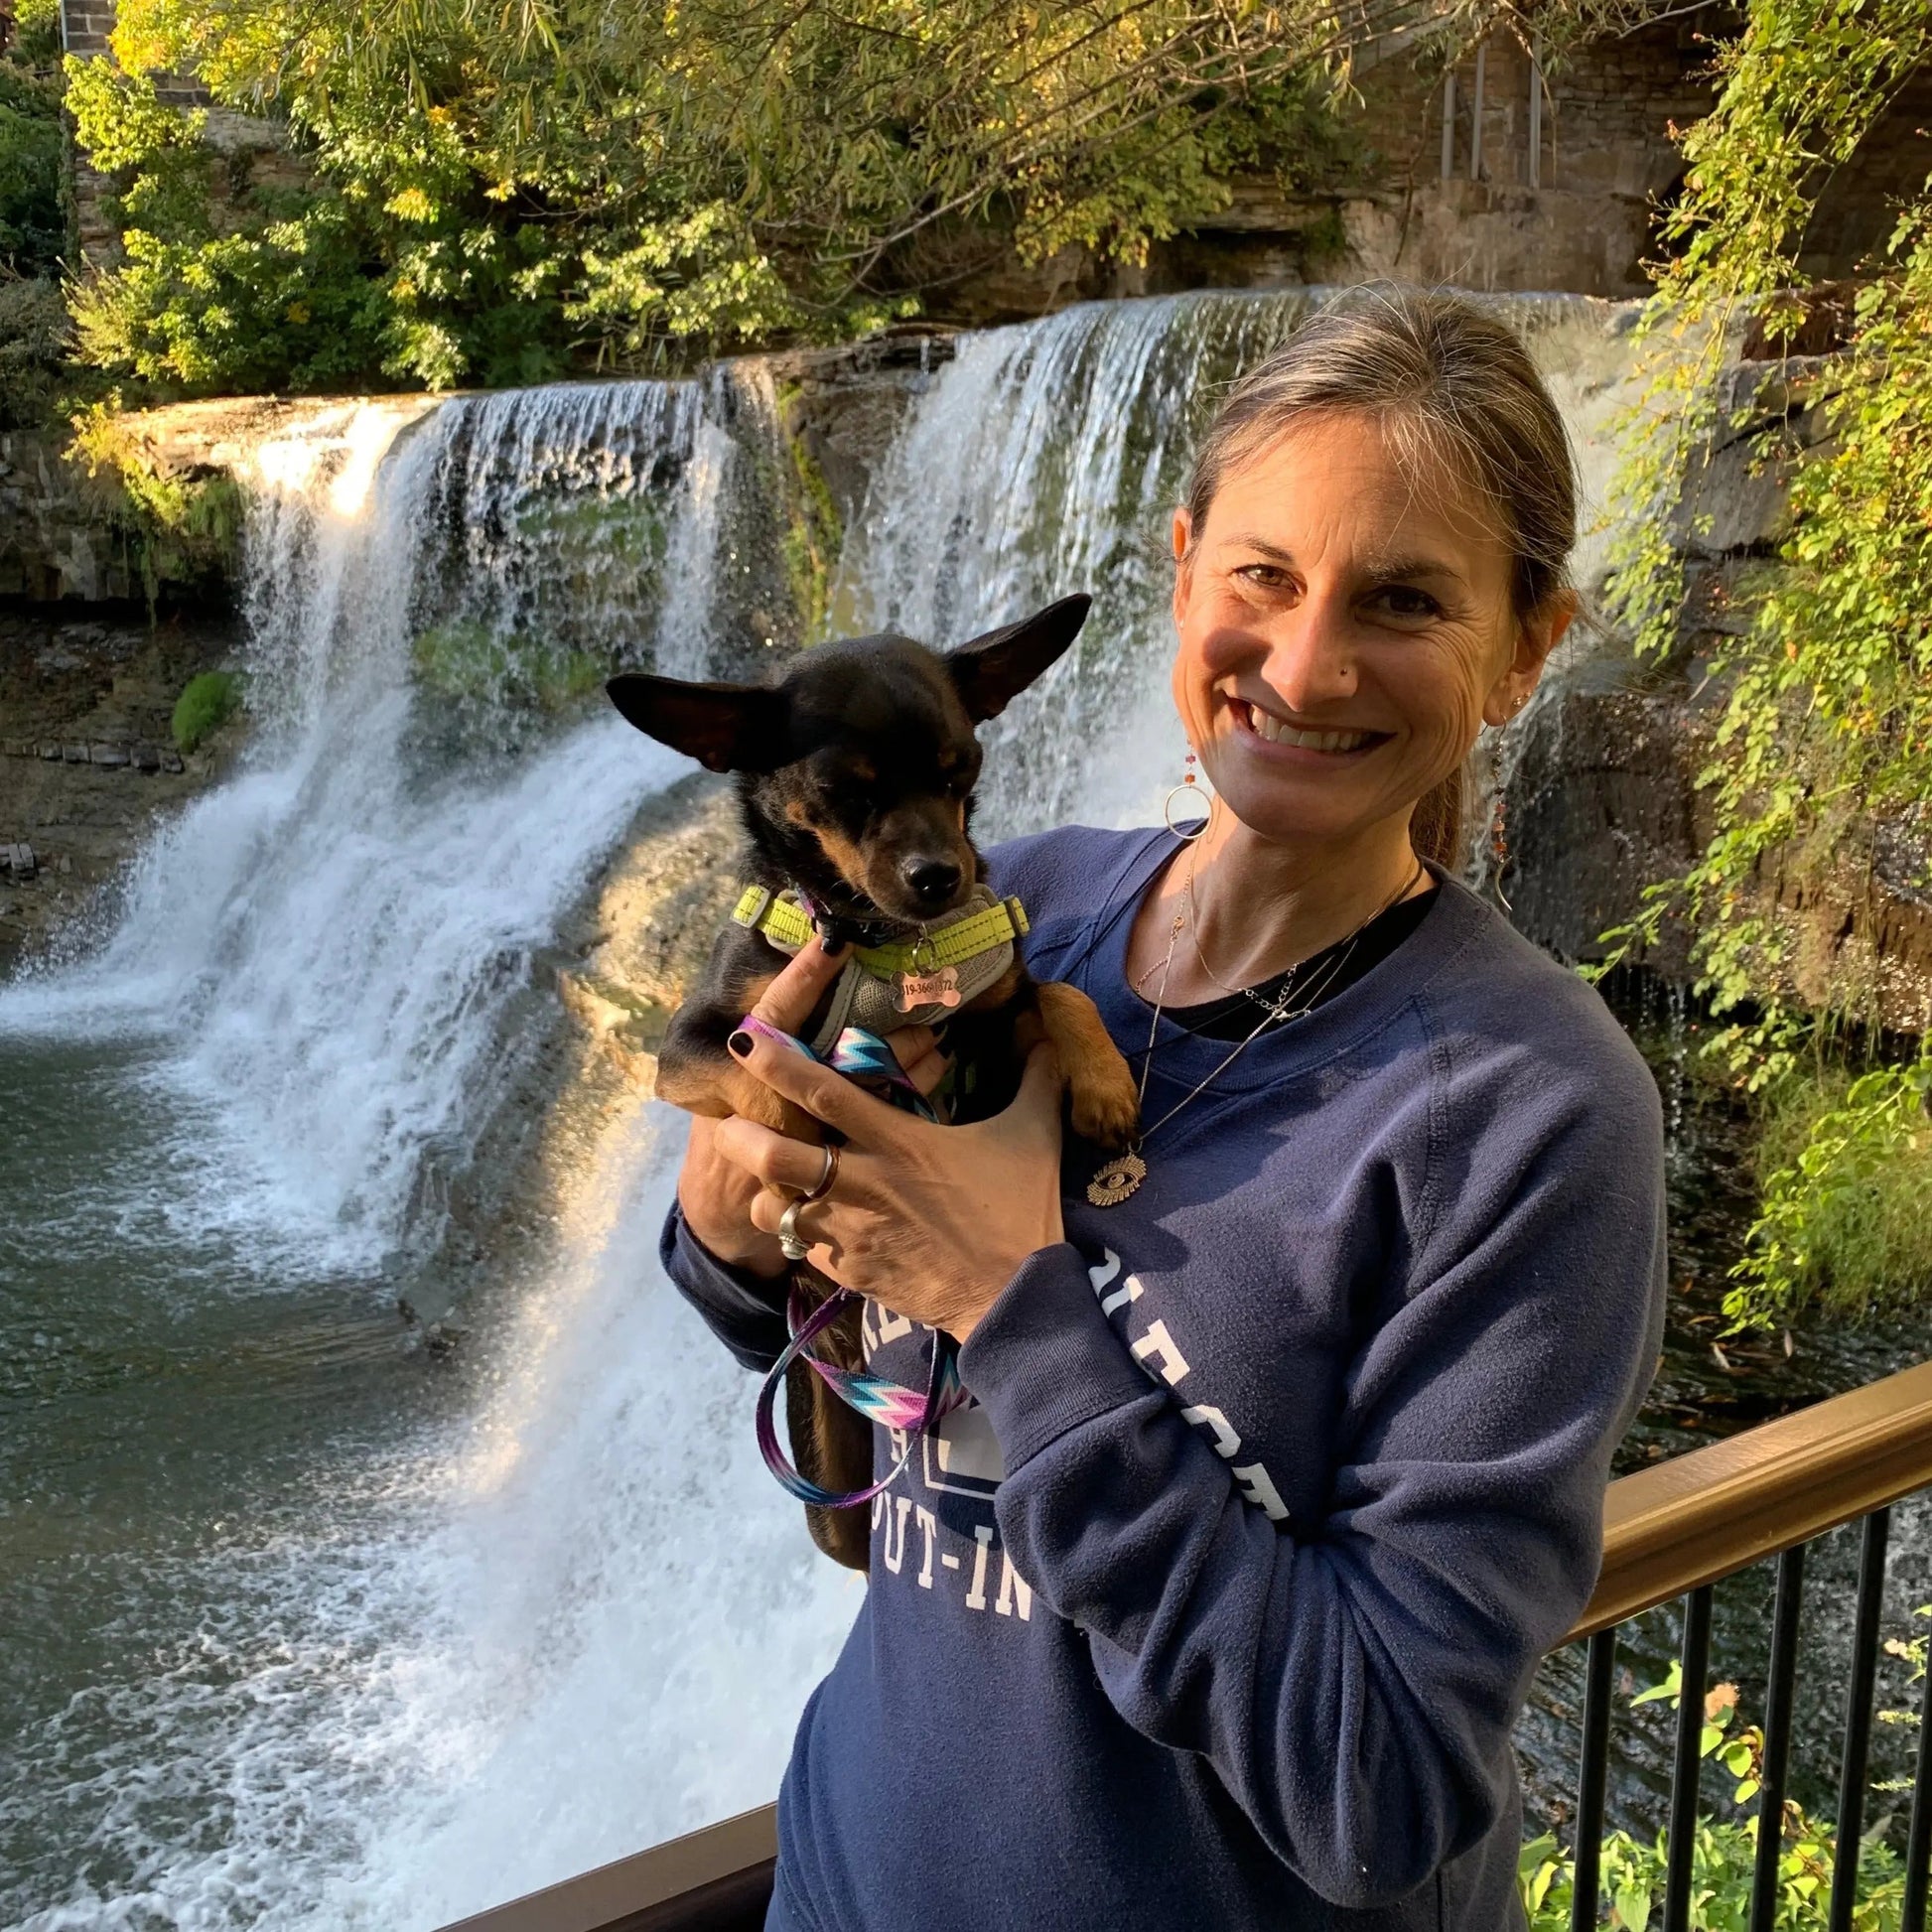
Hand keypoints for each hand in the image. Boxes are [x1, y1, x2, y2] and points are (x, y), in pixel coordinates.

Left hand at [711, 937, 1067, 1341]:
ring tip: (767, 1180)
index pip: (822, 1091)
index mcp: (897, 1141)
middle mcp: (861, 1182)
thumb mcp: (1033, 1135)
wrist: (1015, 1298)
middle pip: (773, 1153)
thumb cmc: (1022, 1210)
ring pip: (772, 1207)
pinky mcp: (849, 1271)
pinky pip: (801, 1247)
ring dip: (763, 1191)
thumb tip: (1048, 1034)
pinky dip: (797, 1232)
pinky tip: (811, 1224)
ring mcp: (849, 1231)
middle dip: (739, 1134)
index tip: (745, 1039)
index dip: (778, 1062)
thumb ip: (1036, 1079)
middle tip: (730, 1123)